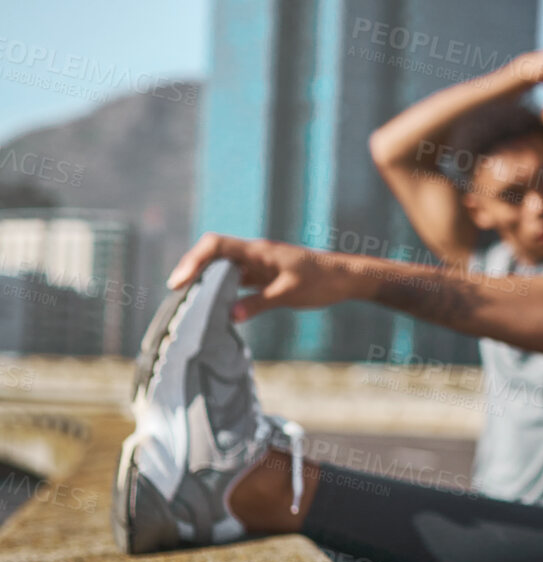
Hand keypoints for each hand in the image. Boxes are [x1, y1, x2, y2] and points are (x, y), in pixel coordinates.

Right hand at [168, 234, 368, 321]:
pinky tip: (217, 308)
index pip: (216, 246)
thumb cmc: (322, 282)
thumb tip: (229, 315)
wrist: (347, 278)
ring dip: (207, 283)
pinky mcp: (266, 276)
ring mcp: (259, 265)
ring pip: (224, 269)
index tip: (180, 282)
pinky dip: (224, 292)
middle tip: (176, 295)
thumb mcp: (290, 294)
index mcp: (258, 252)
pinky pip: (237, 281)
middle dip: (193, 272)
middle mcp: (255, 254)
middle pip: (214, 256)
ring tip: (189, 303)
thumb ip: (259, 303)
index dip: (194, 260)